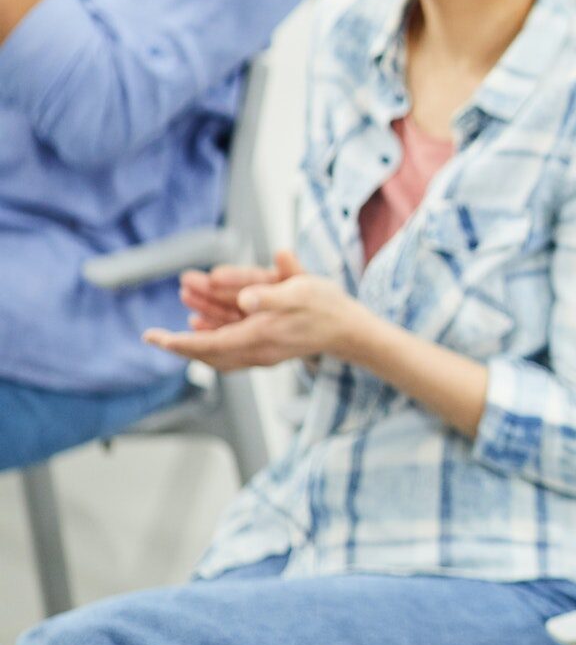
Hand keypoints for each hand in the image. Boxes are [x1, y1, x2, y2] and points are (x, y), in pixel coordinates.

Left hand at [144, 251, 362, 369]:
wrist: (352, 331)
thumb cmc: (328, 308)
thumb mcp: (302, 292)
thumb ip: (271, 294)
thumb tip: (245, 300)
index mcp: (260, 336)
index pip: (209, 345)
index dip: (179, 343)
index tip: (154, 338)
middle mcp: (257, 350)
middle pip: (208, 352)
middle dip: (181, 342)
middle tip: (154, 336)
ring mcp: (262, 352)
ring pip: (218, 350)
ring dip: (196, 334)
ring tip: (180, 313)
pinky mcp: (268, 348)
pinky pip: (230, 349)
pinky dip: (212, 338)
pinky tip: (203, 321)